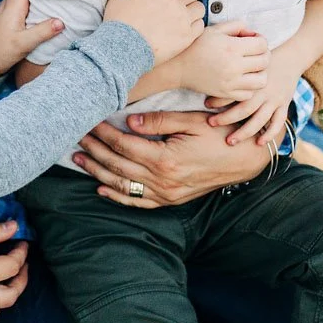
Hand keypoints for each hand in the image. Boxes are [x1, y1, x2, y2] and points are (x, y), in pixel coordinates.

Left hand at [0, 0, 65, 76]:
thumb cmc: (0, 52)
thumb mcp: (24, 43)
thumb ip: (43, 32)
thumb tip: (62, 22)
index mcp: (14, 4)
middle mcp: (10, 3)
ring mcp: (8, 10)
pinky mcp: (9, 18)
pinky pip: (24, 3)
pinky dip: (36, 1)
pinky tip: (46, 10)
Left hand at [73, 110, 279, 207]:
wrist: (247, 159)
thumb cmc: (221, 134)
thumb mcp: (191, 120)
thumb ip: (158, 120)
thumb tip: (128, 119)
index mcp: (165, 159)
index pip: (124, 145)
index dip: (103, 134)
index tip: (88, 122)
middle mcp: (163, 181)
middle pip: (118, 165)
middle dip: (94, 151)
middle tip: (75, 138)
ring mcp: (167, 194)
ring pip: (124, 185)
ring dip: (98, 173)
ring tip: (79, 160)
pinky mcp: (172, 200)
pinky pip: (139, 202)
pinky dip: (118, 196)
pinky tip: (101, 189)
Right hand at [102, 0, 203, 64]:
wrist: (122, 48)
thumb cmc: (117, 25)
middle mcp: (173, 0)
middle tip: (179, 5)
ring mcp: (182, 18)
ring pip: (199, 8)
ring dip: (192, 11)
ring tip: (184, 18)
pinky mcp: (187, 35)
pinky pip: (200, 25)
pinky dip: (194, 26)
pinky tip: (185, 29)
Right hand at [174, 21, 269, 100]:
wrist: (177, 66)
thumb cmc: (196, 45)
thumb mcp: (215, 29)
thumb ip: (237, 26)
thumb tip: (252, 33)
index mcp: (232, 47)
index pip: (262, 44)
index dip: (260, 39)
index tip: (252, 40)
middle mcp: (233, 66)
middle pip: (265, 62)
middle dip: (262, 55)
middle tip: (253, 53)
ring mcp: (230, 82)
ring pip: (261, 81)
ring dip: (259, 73)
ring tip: (250, 68)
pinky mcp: (225, 93)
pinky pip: (248, 94)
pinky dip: (248, 88)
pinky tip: (240, 80)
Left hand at [206, 67, 296, 144]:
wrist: (289, 59)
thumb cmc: (260, 63)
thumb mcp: (247, 62)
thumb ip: (232, 72)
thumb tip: (206, 79)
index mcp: (253, 80)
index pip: (234, 91)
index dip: (218, 99)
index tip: (206, 104)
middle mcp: (263, 91)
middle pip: (244, 109)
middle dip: (226, 118)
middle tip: (211, 124)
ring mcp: (274, 100)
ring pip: (259, 120)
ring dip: (244, 132)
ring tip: (230, 141)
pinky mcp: (284, 105)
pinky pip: (278, 122)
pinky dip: (270, 133)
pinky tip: (259, 143)